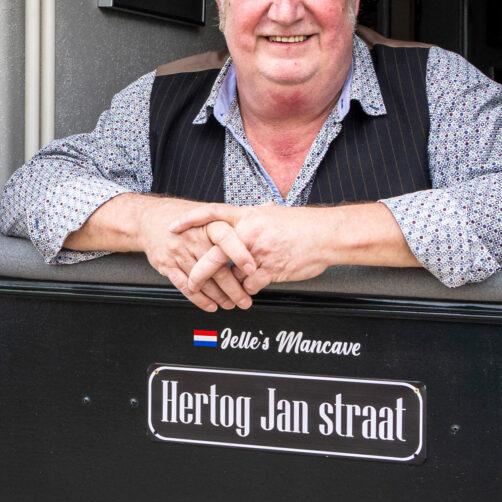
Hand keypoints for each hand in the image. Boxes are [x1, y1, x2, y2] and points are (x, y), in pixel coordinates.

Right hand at [69, 193, 265, 311]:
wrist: (148, 219)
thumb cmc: (182, 216)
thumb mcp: (206, 212)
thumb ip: (231, 221)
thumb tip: (265, 216)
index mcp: (207, 224)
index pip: (226, 239)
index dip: (240, 254)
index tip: (252, 270)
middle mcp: (192, 238)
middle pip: (216, 269)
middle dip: (234, 289)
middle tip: (245, 300)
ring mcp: (178, 252)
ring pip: (203, 281)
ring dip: (219, 297)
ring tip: (230, 304)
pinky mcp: (167, 265)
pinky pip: (185, 287)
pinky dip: (199, 299)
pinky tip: (210, 305)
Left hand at [164, 200, 414, 297]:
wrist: (328, 235)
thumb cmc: (303, 226)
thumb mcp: (275, 214)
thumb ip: (259, 215)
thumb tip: (255, 209)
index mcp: (249, 215)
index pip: (212, 213)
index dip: (191, 219)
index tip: (173, 227)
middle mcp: (251, 231)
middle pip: (215, 252)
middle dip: (200, 271)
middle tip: (191, 281)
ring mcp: (260, 251)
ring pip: (232, 273)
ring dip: (228, 285)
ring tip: (225, 293)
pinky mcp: (271, 269)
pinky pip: (251, 285)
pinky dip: (248, 290)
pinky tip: (252, 289)